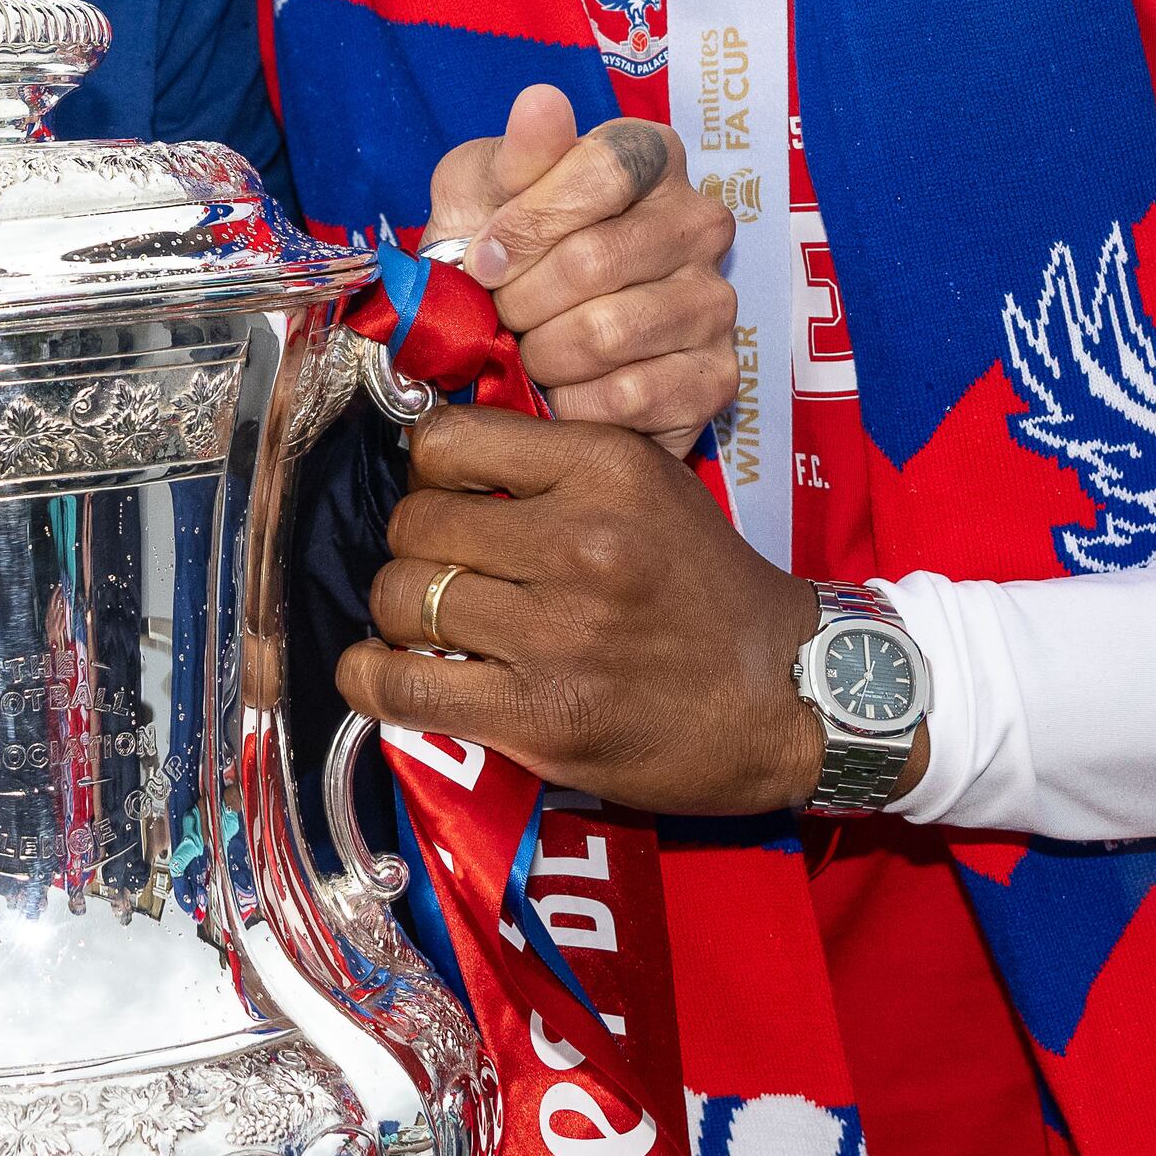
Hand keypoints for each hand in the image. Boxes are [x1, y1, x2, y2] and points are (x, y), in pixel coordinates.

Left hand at [345, 406, 820, 813]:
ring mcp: (560, 632)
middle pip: (415, 522)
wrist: (785, 697)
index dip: (428, 472)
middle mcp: (582, 541)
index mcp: (607, 467)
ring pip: (402, 598)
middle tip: (444, 572)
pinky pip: (404, 685)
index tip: (444, 498)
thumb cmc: (708, 590)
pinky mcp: (542, 715)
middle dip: (415, 548)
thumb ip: (555, 462)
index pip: (447, 441)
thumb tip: (433, 454)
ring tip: (434, 626)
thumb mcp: (652, 485)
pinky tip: (379, 673)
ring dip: (401, 615)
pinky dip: (370, 679)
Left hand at [421, 87, 737, 441]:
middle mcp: (701, 221)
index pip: (600, 172)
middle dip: (521, 298)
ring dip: (541, 352)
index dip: (526, 224)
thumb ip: (514, 154)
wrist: (518, 339)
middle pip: (596, 259)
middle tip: (499, 313)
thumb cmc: (503, 247)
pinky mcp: (716, 377)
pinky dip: (573, 403)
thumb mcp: (482, 189)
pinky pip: (631, 396)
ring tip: (526, 349)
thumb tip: (542, 103)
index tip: (482, 259)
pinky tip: (560, 391)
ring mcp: (717, 301)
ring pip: (609, 332)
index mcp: (652, 155)